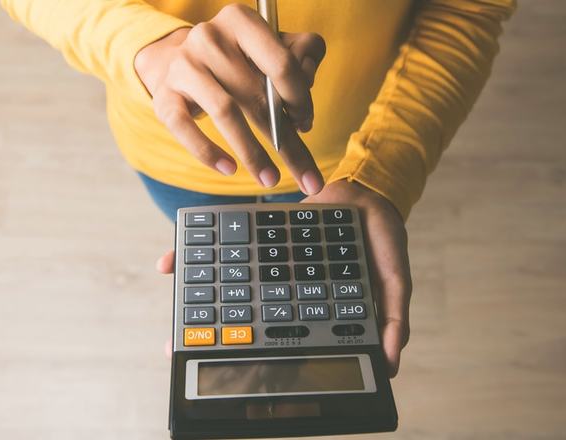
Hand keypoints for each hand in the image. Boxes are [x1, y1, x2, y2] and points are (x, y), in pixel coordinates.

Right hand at [134, 3, 325, 194]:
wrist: (178, 63)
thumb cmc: (236, 61)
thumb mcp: (271, 48)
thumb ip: (303, 54)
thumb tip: (308, 82)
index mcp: (240, 21)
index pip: (281, 63)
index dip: (300, 99)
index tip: (306, 124)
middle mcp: (208, 38)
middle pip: (257, 96)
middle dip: (285, 141)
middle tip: (306, 177)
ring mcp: (183, 67)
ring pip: (224, 112)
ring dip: (252, 152)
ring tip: (269, 178)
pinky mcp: (164, 96)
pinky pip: (185, 128)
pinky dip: (207, 152)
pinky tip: (229, 169)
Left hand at [156, 181, 411, 375]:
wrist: (367, 190)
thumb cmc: (382, 240)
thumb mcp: (396, 279)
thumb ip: (395, 317)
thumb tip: (391, 361)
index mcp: (315, 305)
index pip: (282, 338)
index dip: (256, 355)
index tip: (229, 370)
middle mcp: (288, 290)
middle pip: (245, 318)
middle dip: (213, 336)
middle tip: (177, 352)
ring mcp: (273, 266)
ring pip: (229, 288)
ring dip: (199, 301)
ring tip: (171, 323)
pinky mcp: (260, 240)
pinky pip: (230, 250)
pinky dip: (200, 258)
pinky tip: (170, 264)